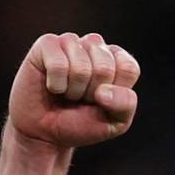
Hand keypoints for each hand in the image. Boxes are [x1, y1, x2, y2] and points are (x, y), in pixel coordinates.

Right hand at [7, 32, 140, 149]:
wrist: (47, 133)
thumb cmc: (82, 123)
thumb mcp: (115, 122)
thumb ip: (125, 104)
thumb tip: (104, 91)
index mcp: (117, 59)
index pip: (128, 68)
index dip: (115, 93)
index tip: (103, 101)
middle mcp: (95, 45)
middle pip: (104, 67)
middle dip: (92, 93)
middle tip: (82, 98)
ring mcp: (70, 42)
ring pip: (80, 66)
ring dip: (73, 90)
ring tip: (67, 92)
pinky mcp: (46, 44)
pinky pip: (58, 64)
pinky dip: (56, 84)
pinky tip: (53, 86)